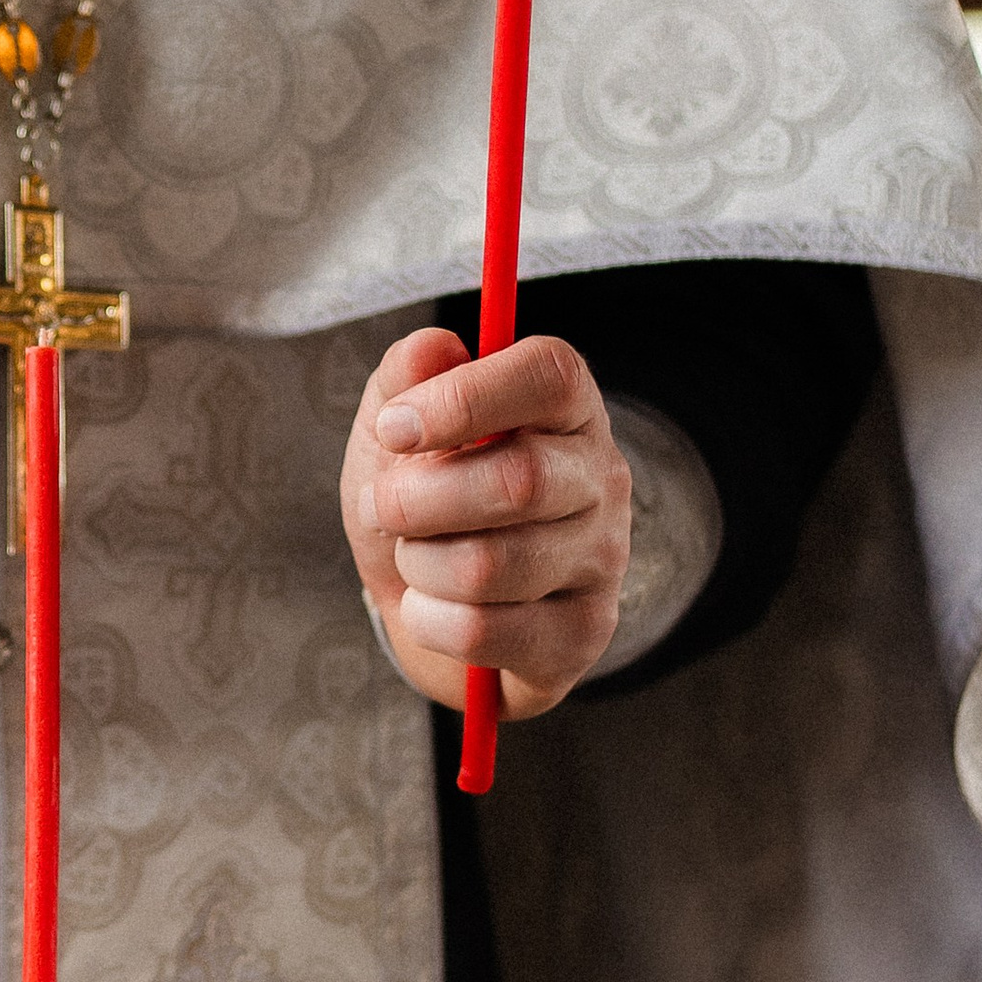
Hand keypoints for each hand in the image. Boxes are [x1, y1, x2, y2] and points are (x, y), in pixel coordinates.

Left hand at [342, 325, 630, 721]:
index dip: (463, 399)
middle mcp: (600, 477)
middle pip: (518, 480)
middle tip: (381, 508)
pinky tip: (431, 608)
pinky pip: (484, 632)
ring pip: (490, 565)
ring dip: (418, 564)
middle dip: (416, 500)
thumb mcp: (395, 431)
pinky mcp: (583, 633)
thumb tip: (432, 347)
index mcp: (563, 407)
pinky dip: (429, 620)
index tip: (393, 428)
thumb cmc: (419, 502)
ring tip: (414, 558)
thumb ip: (406, 378)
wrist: (424, 603)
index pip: (548, 377)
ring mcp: (601, 559)